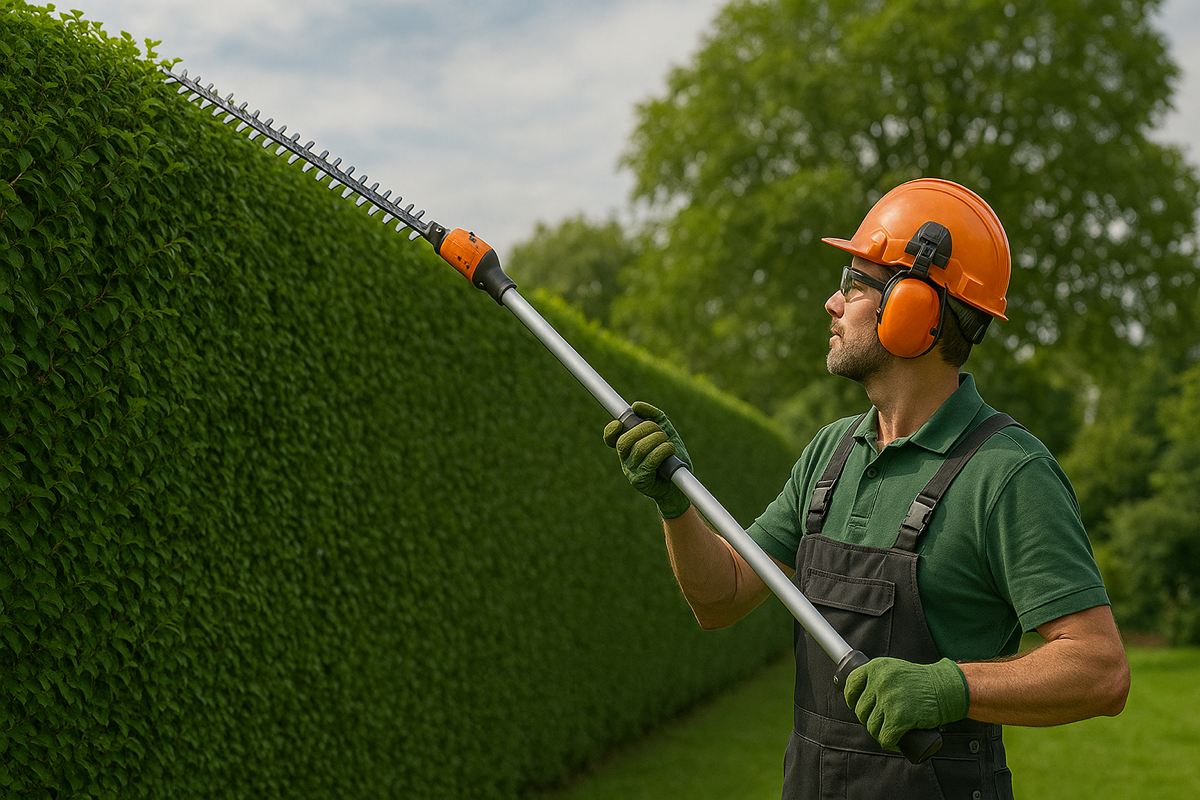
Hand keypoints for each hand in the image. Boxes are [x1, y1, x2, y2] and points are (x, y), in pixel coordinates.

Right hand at [603, 401, 691, 518]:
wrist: (680, 484)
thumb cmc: (671, 456)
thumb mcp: (664, 431)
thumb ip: (652, 416)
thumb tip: (636, 406)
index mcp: (628, 447)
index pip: (610, 438)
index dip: (611, 430)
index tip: (620, 423)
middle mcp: (625, 459)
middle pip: (625, 440)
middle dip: (644, 429)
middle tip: (660, 430)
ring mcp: (631, 471)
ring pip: (639, 449)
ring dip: (657, 439)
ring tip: (667, 441)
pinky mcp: (641, 481)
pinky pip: (650, 461)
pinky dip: (662, 450)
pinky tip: (669, 449)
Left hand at [844, 657, 968, 751]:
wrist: (946, 688)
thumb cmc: (923, 682)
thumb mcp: (895, 669)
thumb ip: (878, 678)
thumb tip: (859, 697)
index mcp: (876, 667)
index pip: (851, 684)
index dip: (851, 699)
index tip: (857, 705)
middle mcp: (879, 681)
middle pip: (860, 709)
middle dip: (869, 719)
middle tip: (881, 721)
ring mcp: (889, 700)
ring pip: (871, 726)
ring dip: (879, 732)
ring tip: (889, 731)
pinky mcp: (899, 717)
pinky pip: (885, 738)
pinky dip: (890, 743)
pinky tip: (896, 742)